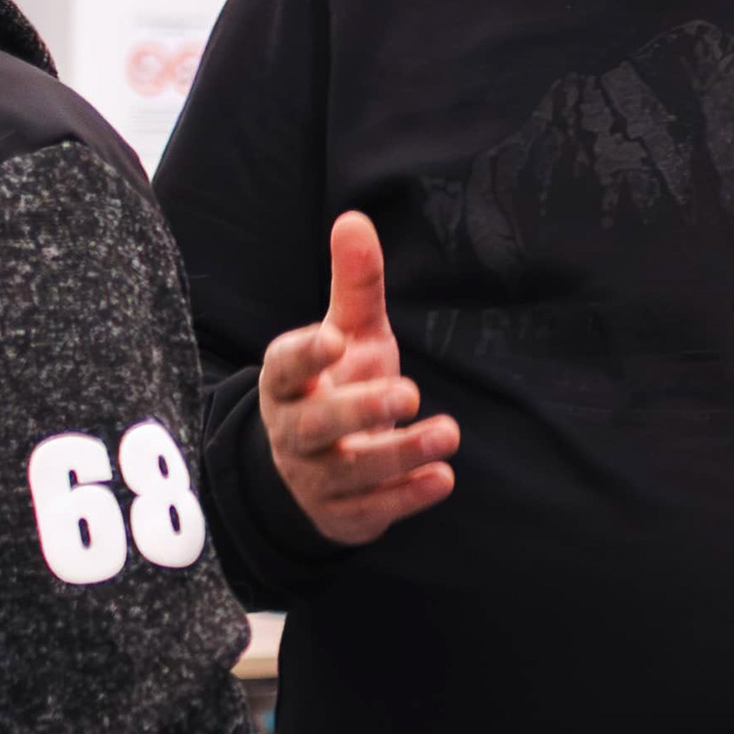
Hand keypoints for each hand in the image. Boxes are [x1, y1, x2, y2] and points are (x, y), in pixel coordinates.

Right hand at [257, 210, 458, 545]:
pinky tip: (441, 477)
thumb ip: (355, 285)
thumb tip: (353, 219)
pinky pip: (372, 510)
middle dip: (360, 410)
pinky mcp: (344, 514)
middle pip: (315, 425)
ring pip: (351, 472)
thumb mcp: (351, 334)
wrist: (319, 471)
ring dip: (400, 454)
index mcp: (288, 382)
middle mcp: (295, 432)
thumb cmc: (339, 384)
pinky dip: (405, 497)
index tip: (333, 338)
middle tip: (408, 392)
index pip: (285, 367)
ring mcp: (316, 478)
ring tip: (449, 432)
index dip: (304, 354)